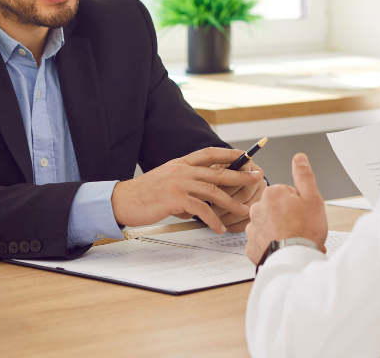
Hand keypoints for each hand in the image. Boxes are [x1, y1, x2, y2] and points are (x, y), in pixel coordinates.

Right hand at [111, 147, 263, 232]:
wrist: (122, 201)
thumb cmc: (144, 193)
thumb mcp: (167, 179)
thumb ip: (185, 182)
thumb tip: (202, 196)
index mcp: (181, 163)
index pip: (209, 153)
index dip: (228, 153)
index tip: (244, 155)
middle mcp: (182, 170)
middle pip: (218, 171)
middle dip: (240, 175)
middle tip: (257, 177)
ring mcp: (179, 183)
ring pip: (213, 191)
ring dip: (231, 202)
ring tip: (244, 211)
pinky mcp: (175, 199)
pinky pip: (201, 210)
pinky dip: (213, 220)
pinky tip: (219, 227)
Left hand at [245, 153, 327, 264]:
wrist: (295, 259)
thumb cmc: (305, 230)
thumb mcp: (312, 197)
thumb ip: (304, 175)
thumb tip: (299, 157)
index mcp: (272, 194)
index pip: (286, 192)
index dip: (298, 203)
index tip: (303, 212)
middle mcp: (258, 209)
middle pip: (276, 207)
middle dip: (287, 215)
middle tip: (300, 226)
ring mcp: (253, 228)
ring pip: (268, 224)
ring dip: (279, 229)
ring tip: (293, 239)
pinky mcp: (251, 246)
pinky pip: (262, 240)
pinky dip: (271, 243)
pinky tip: (283, 247)